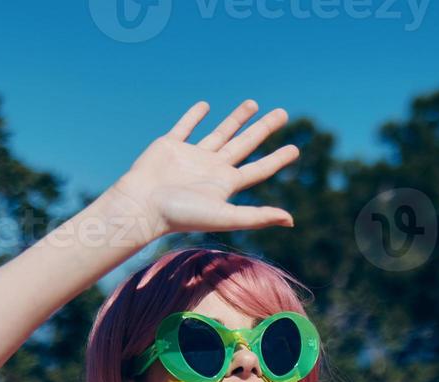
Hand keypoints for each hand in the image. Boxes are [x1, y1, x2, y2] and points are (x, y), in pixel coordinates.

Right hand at [111, 99, 297, 238]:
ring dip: (237, 118)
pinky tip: (205, 106)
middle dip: (264, 129)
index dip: (278, 159)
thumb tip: (291, 221)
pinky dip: (195, 116)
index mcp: (226, 184)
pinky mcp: (170, 146)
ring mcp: (191, 157)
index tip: (296, 149)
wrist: (143, 205)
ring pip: (220, 132)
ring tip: (253, 103)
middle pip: (245, 144)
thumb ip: (258, 217)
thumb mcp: (225, 217)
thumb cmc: (182, 214)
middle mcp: (212, 169)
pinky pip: (185, 127)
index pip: (259, 169)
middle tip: (283, 114)